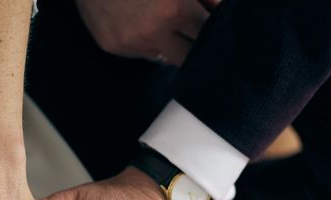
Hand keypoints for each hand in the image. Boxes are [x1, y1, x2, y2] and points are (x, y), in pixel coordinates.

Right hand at [75, 0, 211, 65]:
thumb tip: (221, 11)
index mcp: (174, 10)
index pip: (205, 36)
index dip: (210, 29)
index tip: (208, 25)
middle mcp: (151, 32)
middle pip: (185, 58)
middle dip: (191, 43)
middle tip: (189, 28)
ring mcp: (128, 42)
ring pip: (161, 56)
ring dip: (165, 41)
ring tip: (156, 16)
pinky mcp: (110, 45)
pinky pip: (138, 52)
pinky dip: (143, 40)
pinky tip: (135, 19)